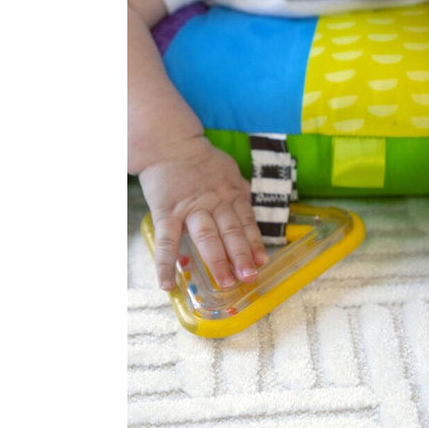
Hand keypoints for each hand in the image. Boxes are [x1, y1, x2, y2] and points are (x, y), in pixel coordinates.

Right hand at [138, 137, 266, 290]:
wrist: (170, 143)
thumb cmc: (202, 161)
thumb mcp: (229, 172)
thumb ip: (239, 192)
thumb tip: (249, 210)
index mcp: (232, 194)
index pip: (247, 222)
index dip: (255, 243)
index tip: (262, 262)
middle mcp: (215, 202)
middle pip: (231, 232)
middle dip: (241, 256)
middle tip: (249, 277)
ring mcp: (191, 208)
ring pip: (207, 237)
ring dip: (217, 261)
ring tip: (225, 282)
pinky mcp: (167, 212)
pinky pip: (167, 241)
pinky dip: (166, 264)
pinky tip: (169, 284)